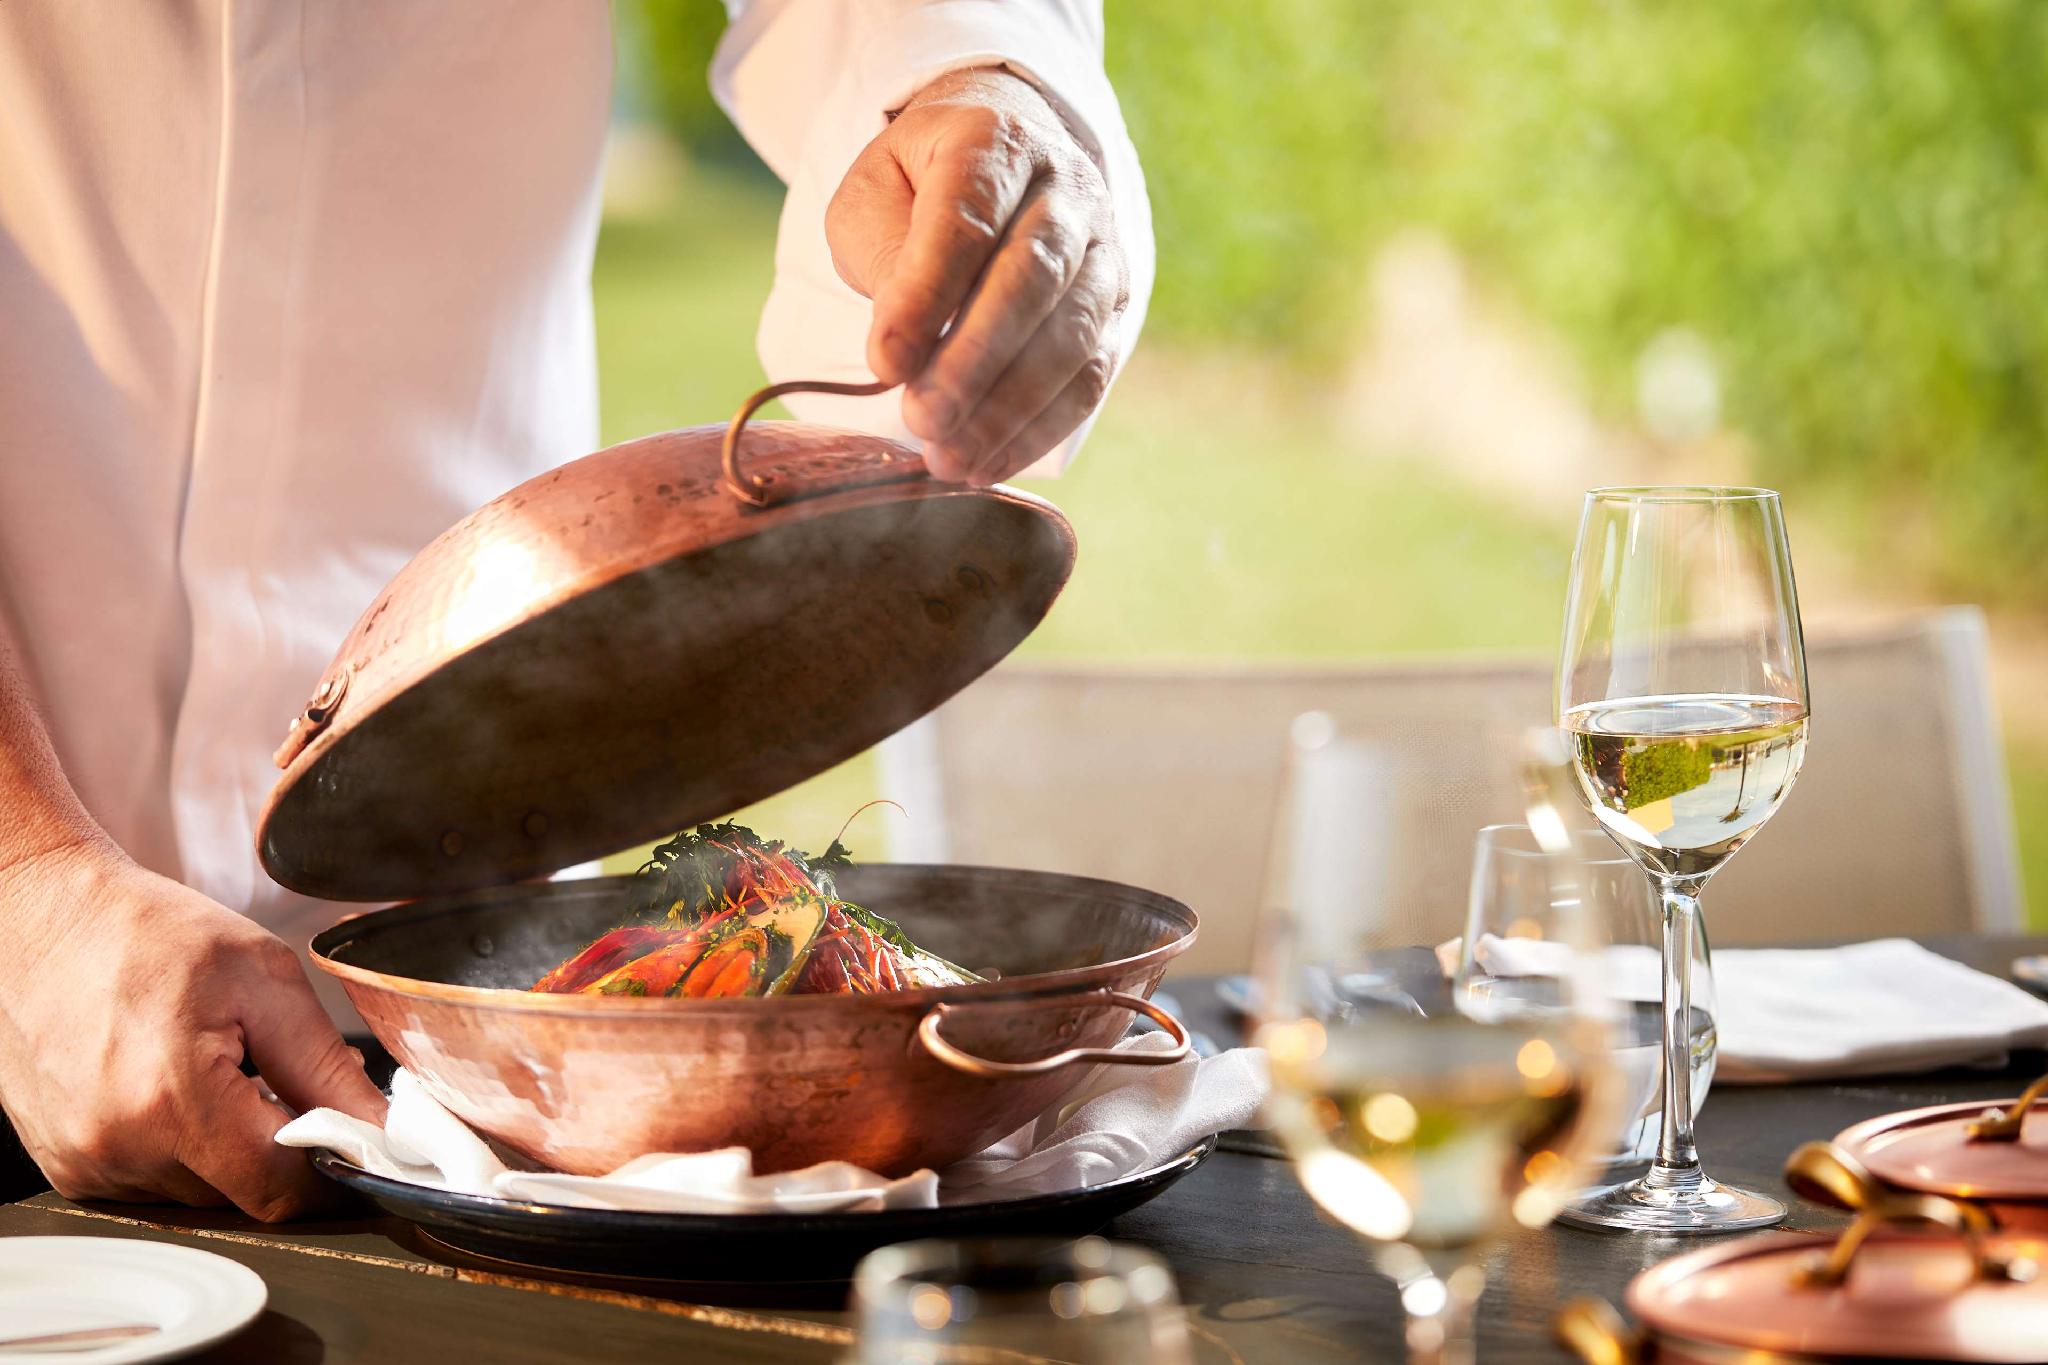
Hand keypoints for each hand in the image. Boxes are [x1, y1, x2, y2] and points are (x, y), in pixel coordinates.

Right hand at [0, 838, 385, 1219]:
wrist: (46, 918)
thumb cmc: (150, 932)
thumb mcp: (265, 980)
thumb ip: (325, 1068)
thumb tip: (379, 1130)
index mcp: (172, 1099)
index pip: (278, 1188)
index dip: (330, 1168)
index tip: (354, 1140)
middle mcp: (118, 1145)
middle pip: (239, 1191)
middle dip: (276, 1145)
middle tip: (277, 1077)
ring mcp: (83, 1160)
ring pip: (196, 1191)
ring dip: (224, 1146)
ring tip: (215, 1068)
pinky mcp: (63, 1164)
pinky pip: (150, 1181)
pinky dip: (178, 1145)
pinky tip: (171, 1083)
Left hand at [826, 67, 1129, 484]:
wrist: (1004, 162)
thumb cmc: (921, 187)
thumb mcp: (874, 196)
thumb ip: (883, 255)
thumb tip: (904, 348)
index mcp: (994, 142)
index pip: (966, 219)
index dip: (927, 295)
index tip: (883, 362)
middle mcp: (1065, 190)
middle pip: (1031, 277)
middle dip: (973, 360)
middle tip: (921, 420)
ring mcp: (1103, 251)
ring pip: (1071, 334)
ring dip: (1008, 407)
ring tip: (948, 459)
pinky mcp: (1117, 310)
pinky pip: (1089, 377)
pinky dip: (1038, 429)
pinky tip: (987, 464)